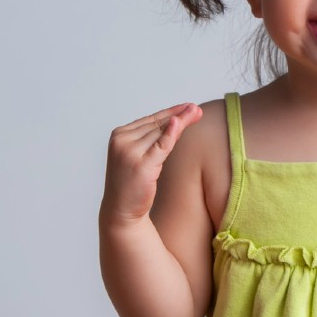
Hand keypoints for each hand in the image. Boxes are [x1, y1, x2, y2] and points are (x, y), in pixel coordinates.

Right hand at [101, 103, 202, 226]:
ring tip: (197, 112)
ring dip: (180, 121)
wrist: (121, 210)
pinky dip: (171, 134)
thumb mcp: (142, 156)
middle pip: (157, 124)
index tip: (188, 106)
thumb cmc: (133, 183)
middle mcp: (121, 141)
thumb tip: (178, 121)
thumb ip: (155, 138)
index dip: (171, 112)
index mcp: (119, 135)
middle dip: (179, 115)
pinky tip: (179, 123)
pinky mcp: (140, 165)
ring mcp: (129, 152)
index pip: (150, 120)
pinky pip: (161, 146)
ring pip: (161, 133)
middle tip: (197, 108)